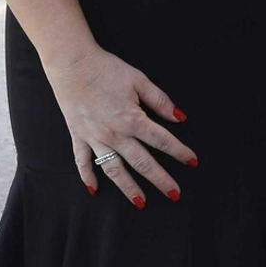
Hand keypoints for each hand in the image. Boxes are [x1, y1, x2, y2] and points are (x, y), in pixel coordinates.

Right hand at [45, 41, 197, 205]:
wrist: (73, 64)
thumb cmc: (107, 69)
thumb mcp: (139, 80)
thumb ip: (160, 101)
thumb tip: (179, 118)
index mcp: (133, 119)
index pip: (162, 140)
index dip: (180, 152)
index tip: (193, 162)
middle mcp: (115, 134)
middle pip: (142, 162)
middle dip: (160, 180)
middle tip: (175, 195)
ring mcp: (95, 138)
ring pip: (114, 169)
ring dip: (128, 188)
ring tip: (141, 203)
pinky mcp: (79, 136)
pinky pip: (83, 161)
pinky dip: (87, 177)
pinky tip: (94, 190)